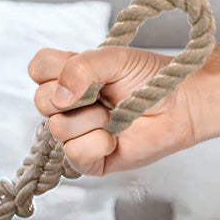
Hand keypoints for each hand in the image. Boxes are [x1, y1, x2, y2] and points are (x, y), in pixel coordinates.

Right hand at [29, 46, 197, 175]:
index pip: (38, 69)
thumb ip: (82, 66)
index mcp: (69, 77)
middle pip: (41, 101)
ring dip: (91, 120)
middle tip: (103, 94)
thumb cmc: (151, 79)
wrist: (181, 105)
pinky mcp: (87, 161)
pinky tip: (113, 139)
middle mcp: (68, 107)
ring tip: (113, 117)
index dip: (54, 71)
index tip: (85, 72)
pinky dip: (96, 145)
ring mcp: (75, 135)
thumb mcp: (115, 58)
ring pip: (58, 129)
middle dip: (76, 97)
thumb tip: (60, 95)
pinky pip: (73, 154)